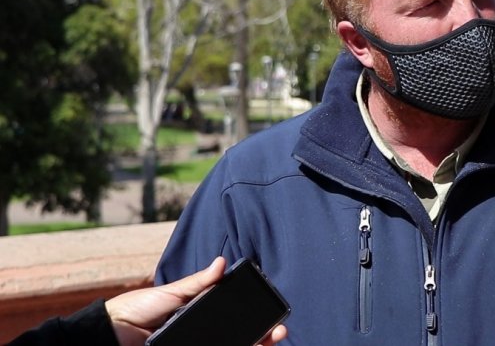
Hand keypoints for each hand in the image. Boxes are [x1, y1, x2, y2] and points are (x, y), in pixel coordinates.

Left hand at [105, 256, 287, 345]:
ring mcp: (196, 344)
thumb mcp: (172, 292)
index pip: (234, 316)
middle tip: (278, 332)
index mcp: (200, 314)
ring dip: (253, 345)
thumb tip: (223, 263)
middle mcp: (202, 333)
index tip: (273, 314)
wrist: (110, 332)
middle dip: (262, 335)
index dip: (255, 317)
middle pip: (239, 336)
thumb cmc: (138, 309)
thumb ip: (199, 282)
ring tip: (268, 342)